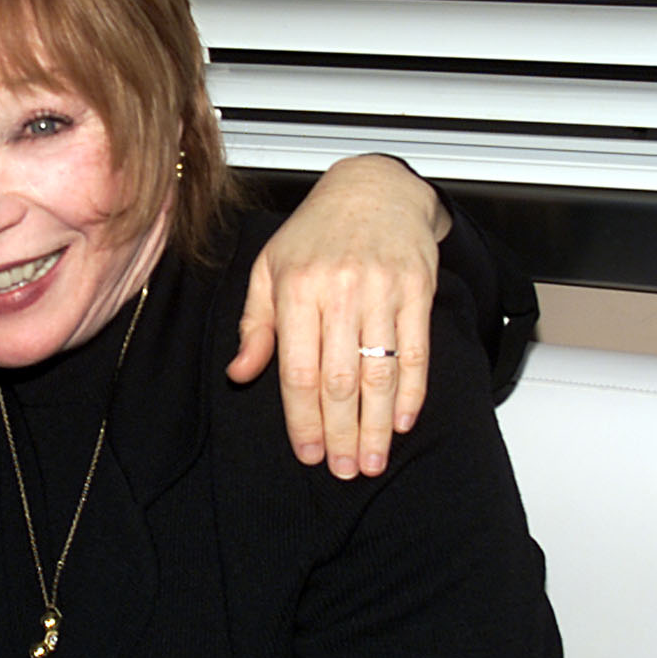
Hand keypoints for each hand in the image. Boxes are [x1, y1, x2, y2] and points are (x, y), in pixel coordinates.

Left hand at [227, 155, 447, 478]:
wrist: (372, 188)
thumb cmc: (314, 232)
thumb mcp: (268, 269)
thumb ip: (254, 325)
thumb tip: (239, 374)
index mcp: (295, 287)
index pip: (297, 368)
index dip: (302, 417)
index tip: (307, 452)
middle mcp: (338, 289)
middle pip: (340, 379)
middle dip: (340, 432)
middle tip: (341, 469)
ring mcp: (381, 289)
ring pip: (379, 370)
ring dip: (375, 424)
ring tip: (370, 459)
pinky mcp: (417, 288)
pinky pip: (415, 350)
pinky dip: (411, 391)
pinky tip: (401, 421)